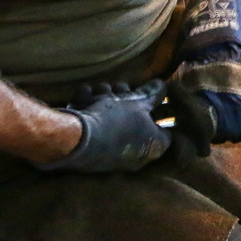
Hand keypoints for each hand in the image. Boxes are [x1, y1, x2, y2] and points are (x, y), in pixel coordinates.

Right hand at [36, 80, 169, 172]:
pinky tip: (84, 96)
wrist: (74, 140)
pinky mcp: (88, 147)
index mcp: (153, 147)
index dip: (162, 110)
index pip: (167, 131)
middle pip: (136, 120)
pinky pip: (93, 123)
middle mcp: (135, 155)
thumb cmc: (115, 122)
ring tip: (99, 92)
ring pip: (113, 117)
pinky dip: (87, 106)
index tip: (155, 95)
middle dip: (127, 98)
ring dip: (105, 98)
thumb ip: (152, 95)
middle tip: (121, 88)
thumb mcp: (138, 103)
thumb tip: (163, 86)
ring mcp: (111, 152)